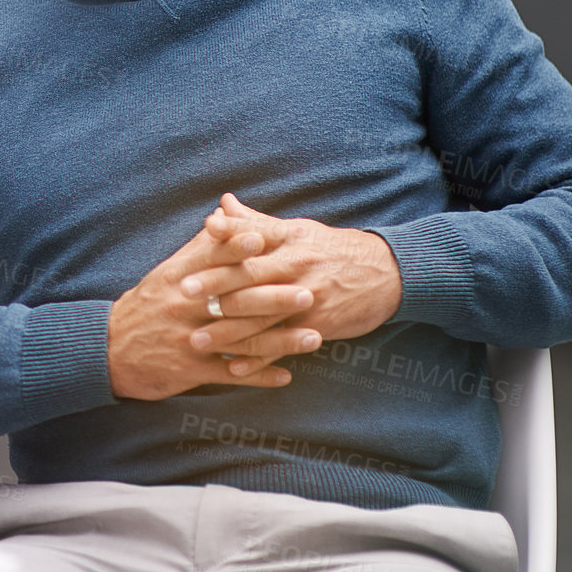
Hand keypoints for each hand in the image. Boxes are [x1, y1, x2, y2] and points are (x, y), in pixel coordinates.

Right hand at [108, 209, 323, 400]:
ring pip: (239, 339)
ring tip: (315, 337)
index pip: (211, 259)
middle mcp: (184, 307)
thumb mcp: (167, 273)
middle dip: (273, 297)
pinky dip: (259, 375)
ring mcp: (188, 339)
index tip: (266, 239)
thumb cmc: (146, 306)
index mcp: (178, 278)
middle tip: (310, 291)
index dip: (238, 248)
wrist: (108, 350)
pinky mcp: (189, 370)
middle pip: (232, 300)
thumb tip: (223, 213)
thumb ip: (199, 247)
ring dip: (279, 340)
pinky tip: (287, 375)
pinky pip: (229, 374)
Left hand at [177, 193, 403, 375]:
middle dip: (215, 286)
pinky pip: (283, 344)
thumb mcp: (296, 230)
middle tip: (182, 295)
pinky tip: (235, 368)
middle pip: (249, 276)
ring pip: (261, 315)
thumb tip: (221, 204)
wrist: (388, 273)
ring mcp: (306, 298)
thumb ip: (254, 222)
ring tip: (198, 339)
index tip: (197, 242)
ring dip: (228, 329)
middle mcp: (294, 267)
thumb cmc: (333, 249)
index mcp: (286, 240)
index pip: (249, 238)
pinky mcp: (318, 325)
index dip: (222, 241)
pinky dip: (260, 358)